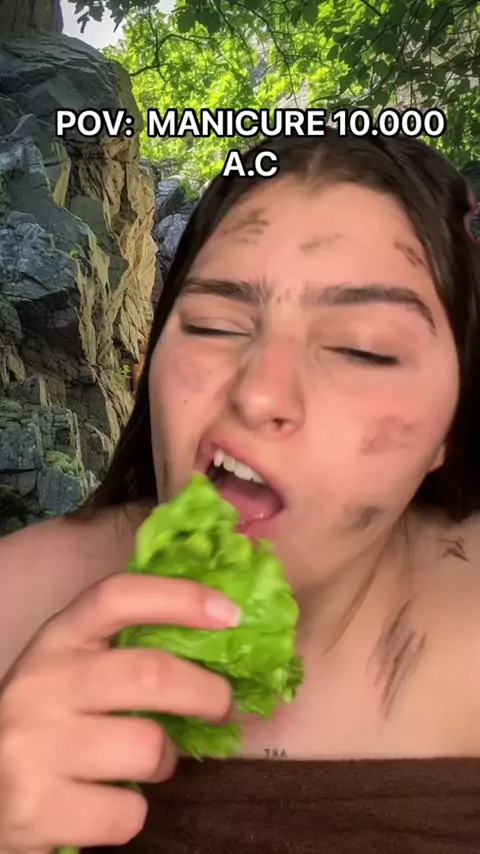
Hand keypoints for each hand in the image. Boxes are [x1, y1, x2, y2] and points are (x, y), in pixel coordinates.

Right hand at [0, 572, 238, 853]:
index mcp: (57, 639)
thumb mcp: (72, 671)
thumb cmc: (46, 721)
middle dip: (206, 692)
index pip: (117, 597)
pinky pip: (127, 812)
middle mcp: (42, 684)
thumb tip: (219, 635)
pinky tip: (111, 802)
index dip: (179, 598)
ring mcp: (35, 747)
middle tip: (222, 705)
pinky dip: (135, 812)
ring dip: (166, 760)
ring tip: (148, 761)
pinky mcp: (38, 809)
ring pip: (147, 746)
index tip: (229, 613)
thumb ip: (125, 650)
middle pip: (148, 673)